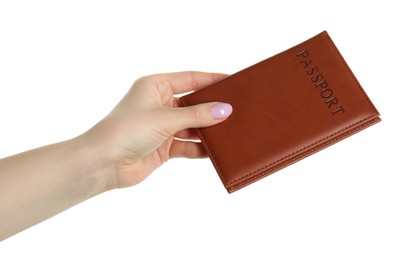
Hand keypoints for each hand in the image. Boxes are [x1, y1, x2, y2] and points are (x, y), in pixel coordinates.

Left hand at [86, 71, 232, 188]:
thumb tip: (224, 109)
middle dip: (212, 108)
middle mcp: (159, 104)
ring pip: (192, 125)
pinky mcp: (163, 146)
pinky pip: (187, 145)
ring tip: (230, 130)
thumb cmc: (125, 131)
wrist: (103, 163)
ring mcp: (162, 126)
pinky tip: (214, 150)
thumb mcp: (165, 118)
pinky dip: (199, 148)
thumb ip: (196, 114)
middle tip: (236, 109)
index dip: (211, 80)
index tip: (232, 81)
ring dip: (207, 130)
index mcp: (155, 86)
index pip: (190, 79)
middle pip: (193, 103)